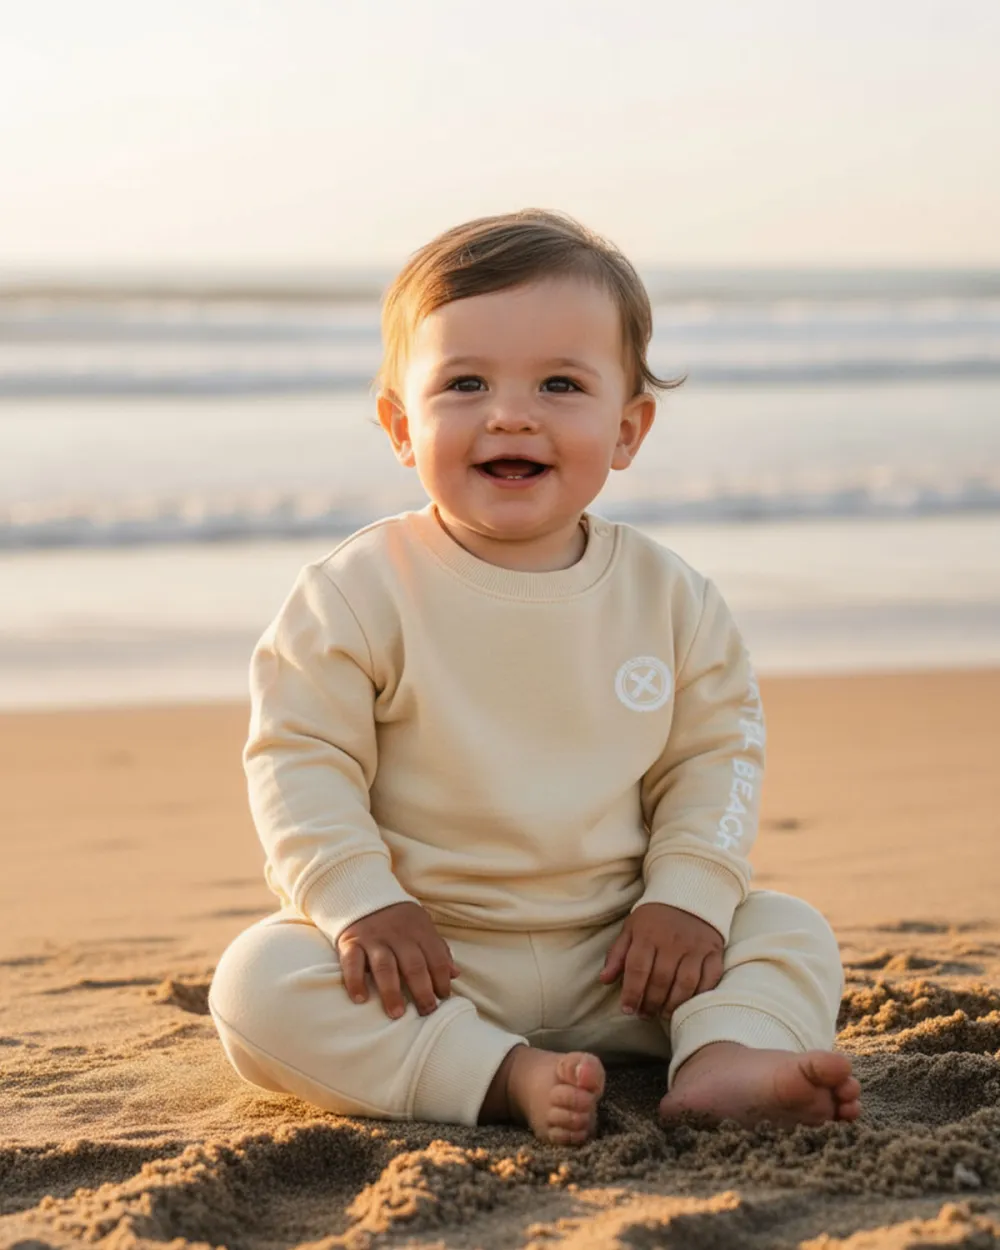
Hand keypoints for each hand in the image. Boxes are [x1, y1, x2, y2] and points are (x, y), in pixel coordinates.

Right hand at [336, 902, 458, 1019]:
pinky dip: (355, 981)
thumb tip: (455, 974)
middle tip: (426, 1012)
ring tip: (397, 1014)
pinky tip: (360, 999)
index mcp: (419, 931)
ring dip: (391, 991)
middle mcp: (398, 935)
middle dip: (422, 991)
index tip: (443, 999)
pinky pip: (352, 963)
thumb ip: (438, 950)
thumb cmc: (398, 919)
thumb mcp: (422, 927)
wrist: (363, 893)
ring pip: (385, 966)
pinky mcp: (351, 942)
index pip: (436, 958)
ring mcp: (373, 938)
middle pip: (413, 965)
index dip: (442, 980)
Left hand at [599, 902, 723, 1018]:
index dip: (631, 993)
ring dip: (673, 1004)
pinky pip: (710, 979)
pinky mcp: (714, 952)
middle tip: (645, 1014)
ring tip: (663, 1014)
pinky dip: (699, 996)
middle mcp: (672, 941)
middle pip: (661, 980)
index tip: (627, 1010)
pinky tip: (688, 1004)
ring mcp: (696, 947)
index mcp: (648, 934)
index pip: (637, 969)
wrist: (690, 893)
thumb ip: (617, 954)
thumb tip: (604, 980)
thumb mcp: (631, 928)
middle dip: (651, 1003)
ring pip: (685, 984)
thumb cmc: (655, 916)